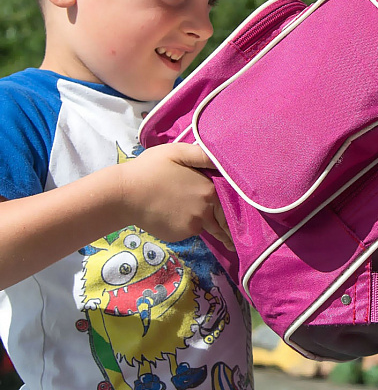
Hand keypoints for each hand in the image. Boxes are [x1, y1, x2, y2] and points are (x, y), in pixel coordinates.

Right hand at [117, 143, 233, 249]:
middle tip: (235, 236)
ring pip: (204, 226)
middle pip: (221, 220)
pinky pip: (187, 231)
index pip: (230, 203)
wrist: (122, 194)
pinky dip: (185, 226)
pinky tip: (173, 215)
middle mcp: (204, 211)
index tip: (243, 215)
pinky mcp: (177, 235)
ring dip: (204, 224)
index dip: (235, 207)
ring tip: (205, 227)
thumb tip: (224, 158)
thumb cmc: (150, 169)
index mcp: (209, 191)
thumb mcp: (178, 152)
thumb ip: (204, 156)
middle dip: (227, 227)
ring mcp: (190, 226)